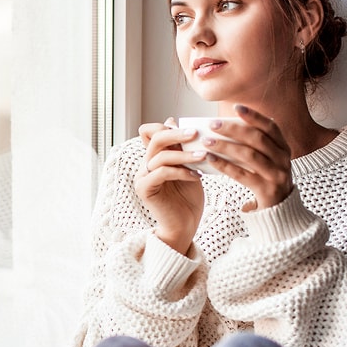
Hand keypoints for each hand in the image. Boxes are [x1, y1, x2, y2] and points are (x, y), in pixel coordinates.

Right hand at [135, 118, 205, 253]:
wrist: (184, 226)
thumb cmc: (188, 199)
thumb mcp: (189, 168)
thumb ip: (182, 148)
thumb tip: (172, 120)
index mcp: (153, 158)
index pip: (150, 132)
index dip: (166, 126)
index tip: (191, 128)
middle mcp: (144, 165)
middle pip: (155, 139)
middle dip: (177, 134)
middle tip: (197, 133)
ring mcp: (142, 177)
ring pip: (160, 156)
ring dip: (184, 154)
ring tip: (204, 155)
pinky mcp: (145, 189)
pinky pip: (162, 173)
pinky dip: (181, 171)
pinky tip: (196, 176)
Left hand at [198, 105, 293, 209]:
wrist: (280, 208)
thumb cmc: (266, 177)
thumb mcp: (268, 159)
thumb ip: (254, 144)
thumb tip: (225, 126)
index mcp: (284, 147)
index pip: (271, 127)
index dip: (254, 116)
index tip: (236, 107)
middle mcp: (283, 159)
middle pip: (257, 139)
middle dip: (234, 130)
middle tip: (213, 124)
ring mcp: (276, 175)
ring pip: (249, 156)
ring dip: (226, 146)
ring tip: (207, 141)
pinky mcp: (266, 190)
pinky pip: (241, 175)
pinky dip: (224, 165)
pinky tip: (210, 159)